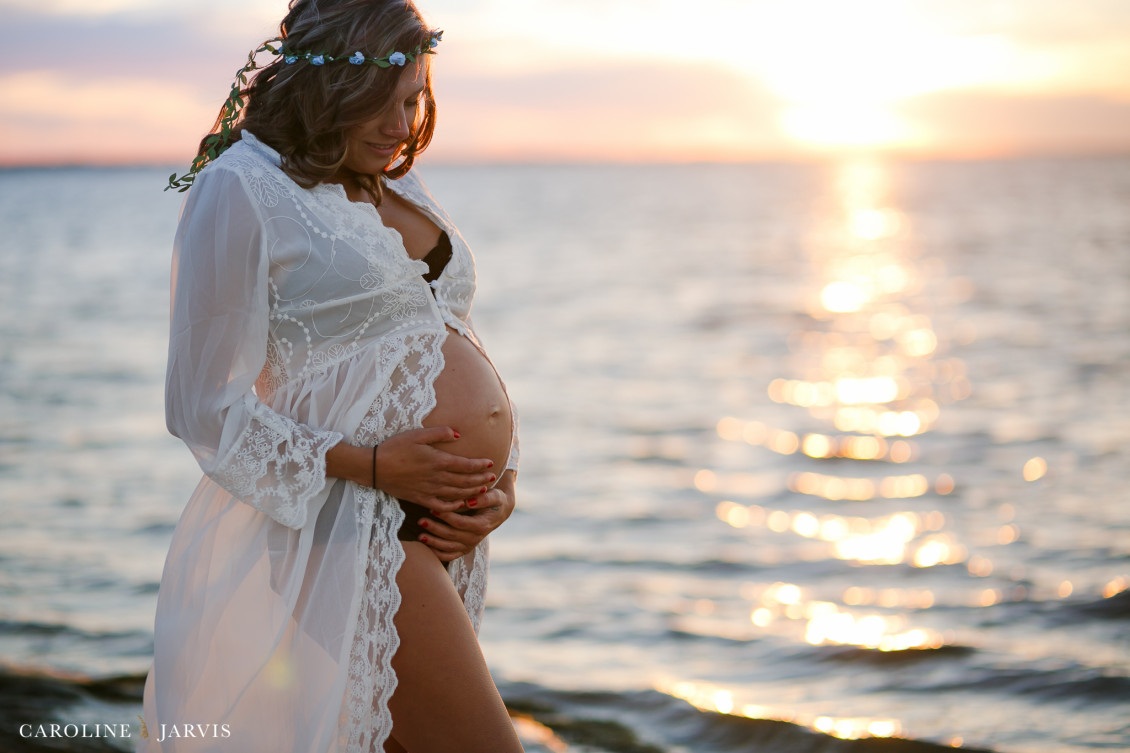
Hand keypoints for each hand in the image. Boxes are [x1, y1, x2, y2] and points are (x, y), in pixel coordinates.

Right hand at [373, 427, 495, 512]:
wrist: (373, 468)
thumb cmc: (394, 447)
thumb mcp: (417, 434)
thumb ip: (439, 433)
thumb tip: (458, 434)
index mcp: (437, 461)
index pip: (465, 465)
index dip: (480, 466)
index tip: (491, 464)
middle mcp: (436, 478)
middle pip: (465, 481)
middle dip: (481, 480)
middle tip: (492, 478)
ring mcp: (429, 490)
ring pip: (456, 494)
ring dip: (472, 492)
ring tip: (483, 490)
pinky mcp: (420, 499)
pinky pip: (442, 505)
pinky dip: (454, 505)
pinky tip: (460, 503)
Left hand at [417, 471, 515, 562]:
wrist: (499, 512)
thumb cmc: (495, 500)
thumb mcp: (495, 496)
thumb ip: (484, 498)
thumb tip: (469, 501)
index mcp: (481, 525)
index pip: (460, 523)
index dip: (445, 517)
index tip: (432, 509)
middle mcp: (475, 538)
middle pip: (451, 536)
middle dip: (435, 529)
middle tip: (421, 521)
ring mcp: (469, 545)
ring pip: (448, 548)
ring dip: (433, 542)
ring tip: (420, 536)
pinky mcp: (464, 549)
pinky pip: (449, 556)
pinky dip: (437, 554)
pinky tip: (426, 547)